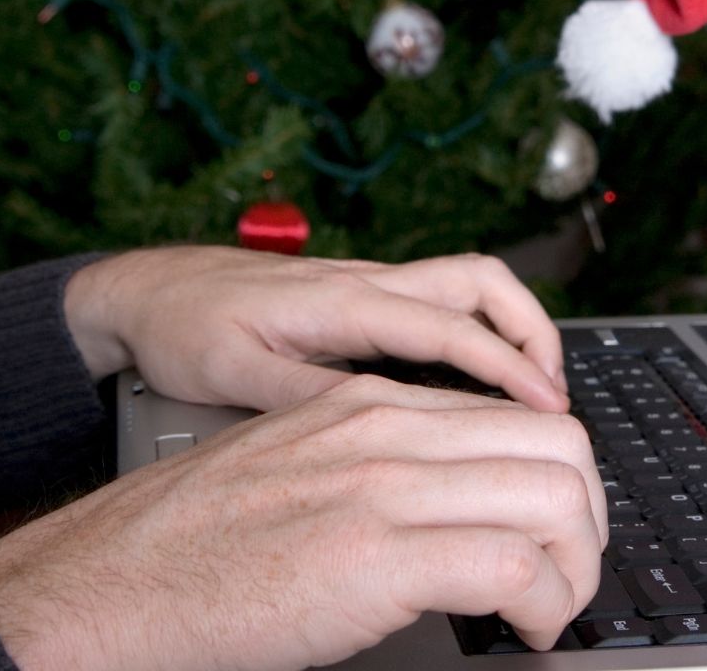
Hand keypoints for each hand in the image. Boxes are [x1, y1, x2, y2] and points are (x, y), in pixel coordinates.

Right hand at [0, 376, 605, 670]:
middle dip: (589, 517)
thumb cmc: (193, 542)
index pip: (517, 417)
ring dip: (578, 565)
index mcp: (370, 406)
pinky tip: (526, 631)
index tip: (556, 533)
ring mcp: (383, 485)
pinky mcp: (374, 554)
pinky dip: (547, 604)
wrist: (106, 584)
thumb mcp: (298, 470)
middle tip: (572, 573)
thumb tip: (457, 506)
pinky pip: (517, 564)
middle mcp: (387, 429)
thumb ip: (377, 467)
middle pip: (558, 445)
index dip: (559, 480)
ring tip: (553, 609)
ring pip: (555, 495)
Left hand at [64, 246, 567, 411]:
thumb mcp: (234, 375)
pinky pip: (441, 302)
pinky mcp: (362, 297)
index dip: (508, 368)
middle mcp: (367, 282)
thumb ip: (307, 396)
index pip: (451, 328)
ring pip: (467, 284)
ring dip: (511, 326)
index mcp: (343, 302)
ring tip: (531, 388)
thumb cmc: (186, 328)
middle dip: (532, 330)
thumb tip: (380, 425)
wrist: (151, 291)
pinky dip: (480, 332)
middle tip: (554, 395)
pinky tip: (477, 379)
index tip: (548, 408)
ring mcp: (368, 285)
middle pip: (481, 281)